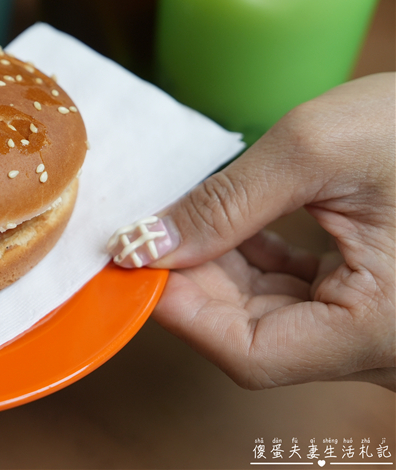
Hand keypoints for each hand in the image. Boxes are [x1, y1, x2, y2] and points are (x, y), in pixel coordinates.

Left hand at [107, 73, 394, 389]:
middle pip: (256, 337)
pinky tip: (228, 228)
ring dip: (219, 272)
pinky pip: (301, 297)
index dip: (181, 311)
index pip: (250, 353)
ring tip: (180, 224)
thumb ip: (224, 204)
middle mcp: (384, 346)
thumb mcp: (314, 151)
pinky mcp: (376, 298)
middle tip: (146, 235)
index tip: (133, 264)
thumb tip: (147, 244)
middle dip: (194, 284)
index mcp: (380, 330)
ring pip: (273, 318)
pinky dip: (255, 265)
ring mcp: (380, 325)